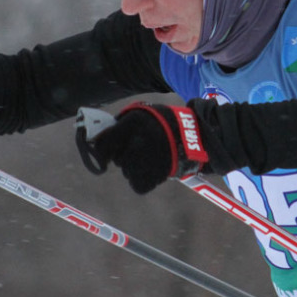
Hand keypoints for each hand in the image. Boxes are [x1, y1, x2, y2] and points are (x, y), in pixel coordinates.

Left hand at [78, 102, 209, 193]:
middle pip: (116, 157)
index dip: (101, 146)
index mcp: (131, 125)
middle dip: (123, 154)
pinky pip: (137, 184)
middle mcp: (133, 145)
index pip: (102, 142)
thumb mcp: (142, 112)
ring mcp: (141, 163)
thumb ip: (122, 123)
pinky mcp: (149, 179)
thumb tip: (102, 135)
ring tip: (151, 158)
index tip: (104, 149)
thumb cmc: (166, 122)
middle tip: (139, 148)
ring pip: (126, 170)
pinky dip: (142, 179)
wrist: (195, 136)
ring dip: (133, 166)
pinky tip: (153, 169)